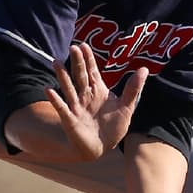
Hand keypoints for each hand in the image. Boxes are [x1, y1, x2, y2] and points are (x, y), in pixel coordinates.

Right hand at [45, 43, 147, 160]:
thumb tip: (144, 69)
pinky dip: (55, 100)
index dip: (88, 58)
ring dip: (62, 76)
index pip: (92, 71)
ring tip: (55, 62)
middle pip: (80, 76)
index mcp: (98, 91)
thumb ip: (133, 88)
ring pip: (68, 88)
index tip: (83, 45)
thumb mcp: (126, 107)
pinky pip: (62, 108)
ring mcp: (77, 107)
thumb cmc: (113, 127)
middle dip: (77, 62)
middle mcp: (85, 96)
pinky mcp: (70, 120)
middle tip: (73, 47)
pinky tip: (49, 90)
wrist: (102, 147)